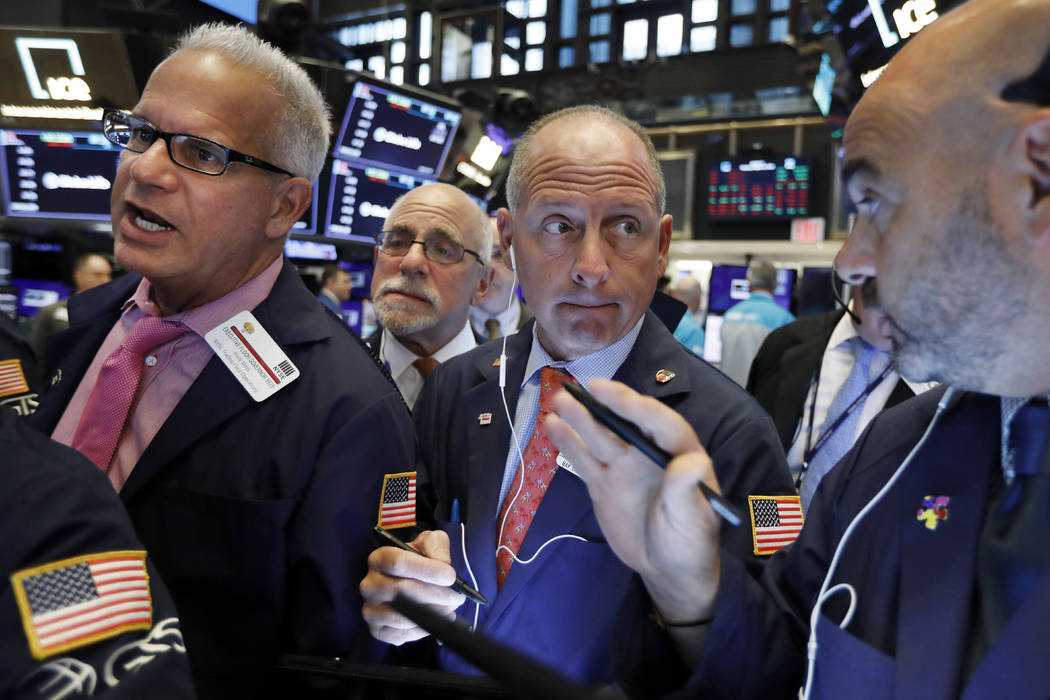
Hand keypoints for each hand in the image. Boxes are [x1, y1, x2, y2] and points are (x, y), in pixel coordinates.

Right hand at [360, 529, 465, 644]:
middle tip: (457, 596)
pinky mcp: (378, 630)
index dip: (426, 570)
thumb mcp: (428, 543)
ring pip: (403, 615)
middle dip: (436, 594)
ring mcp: (371, 609)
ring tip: (450, 607)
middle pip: (402, 591)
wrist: (410, 582)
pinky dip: (424, 629)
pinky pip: (402, 634)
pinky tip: (437, 620)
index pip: (397, 563)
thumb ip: (436, 545)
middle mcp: (370, 584)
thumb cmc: (418, 562)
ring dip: (433, 613)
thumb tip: (442, 563)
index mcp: (379, 558)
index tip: (450, 576)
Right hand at [546, 379, 721, 623]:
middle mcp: (648, 453)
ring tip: (560, 399)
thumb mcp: (694, 519)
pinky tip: (552, 425)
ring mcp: (623, 466)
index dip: (633, 404)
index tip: (609, 393)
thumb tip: (693, 462)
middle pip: (624, 422)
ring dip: (581, 417)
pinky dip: (568, 442)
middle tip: (582, 388)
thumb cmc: (690, 542)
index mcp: (678, 453)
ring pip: (599, 436)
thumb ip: (687, 491)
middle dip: (604, 404)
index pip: (656, 421)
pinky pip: (583, 459)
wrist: (667, 568)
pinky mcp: (603, 483)